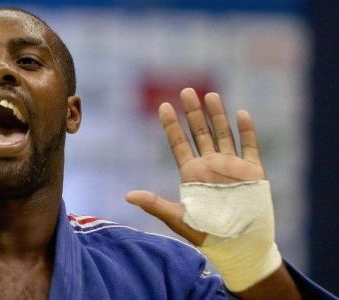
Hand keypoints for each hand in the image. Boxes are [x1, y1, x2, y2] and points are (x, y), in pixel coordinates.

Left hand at [127, 88, 263, 245]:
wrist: (239, 246)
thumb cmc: (206, 234)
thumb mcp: (178, 219)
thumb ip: (156, 204)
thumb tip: (128, 196)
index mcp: (191, 173)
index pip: (178, 143)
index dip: (171, 125)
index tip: (163, 106)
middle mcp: (210, 165)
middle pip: (199, 133)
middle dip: (193, 112)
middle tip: (185, 90)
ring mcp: (231, 166)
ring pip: (223, 134)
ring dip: (217, 115)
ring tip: (210, 94)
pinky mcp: (253, 172)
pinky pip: (250, 146)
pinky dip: (247, 130)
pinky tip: (241, 113)